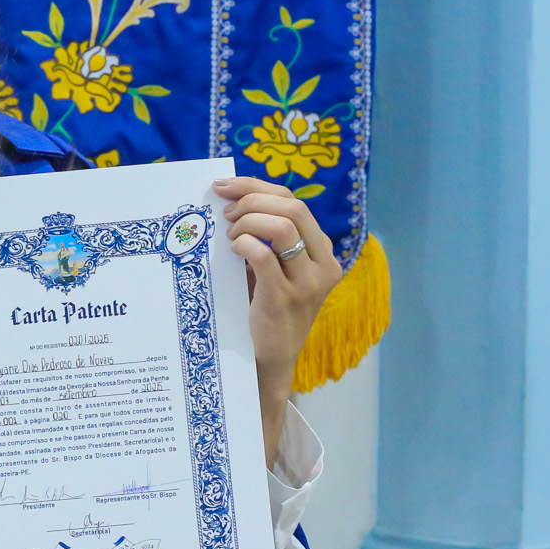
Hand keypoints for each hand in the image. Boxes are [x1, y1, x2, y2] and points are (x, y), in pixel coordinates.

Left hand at [212, 176, 342, 466]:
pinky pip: (263, 256)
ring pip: (282, 226)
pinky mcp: (284, 299)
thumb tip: (233, 198)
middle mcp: (324, 265)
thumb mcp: (275, 269)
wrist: (270, 360)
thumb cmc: (266, 310)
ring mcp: (308, 284)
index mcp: (324, 253)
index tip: (226, 187)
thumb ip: (266, 237)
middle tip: (225, 212)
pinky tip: (232, 249)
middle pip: (293, 208)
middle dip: (252, 200)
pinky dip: (244, 244)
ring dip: (248, 220)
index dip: (258, 187)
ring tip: (229, 233)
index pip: (296, 202)